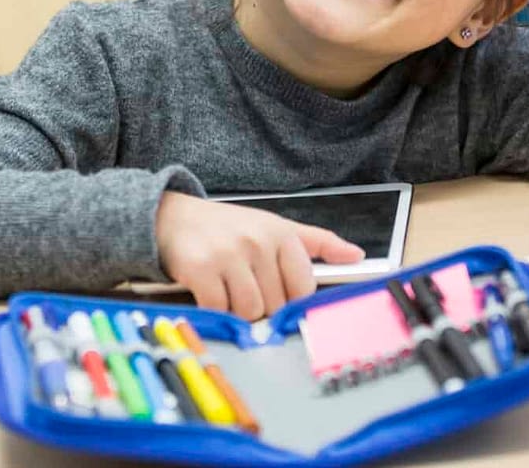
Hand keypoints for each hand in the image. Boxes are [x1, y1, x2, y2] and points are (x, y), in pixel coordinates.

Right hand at [155, 192, 363, 319]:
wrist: (172, 217)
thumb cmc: (227, 228)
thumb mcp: (274, 227)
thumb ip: (317, 243)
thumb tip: (356, 255)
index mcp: (282, 234)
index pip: (303, 289)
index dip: (289, 302)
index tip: (276, 298)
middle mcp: (258, 241)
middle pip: (275, 305)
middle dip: (260, 306)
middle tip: (243, 287)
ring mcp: (230, 254)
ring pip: (250, 311)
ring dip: (237, 310)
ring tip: (226, 289)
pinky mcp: (202, 269)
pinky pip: (220, 310)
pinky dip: (214, 309)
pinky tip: (209, 292)